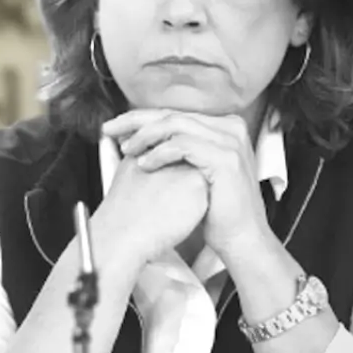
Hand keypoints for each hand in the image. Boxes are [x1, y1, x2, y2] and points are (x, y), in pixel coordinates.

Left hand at [102, 110, 272, 260]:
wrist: (241, 238)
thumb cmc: (217, 211)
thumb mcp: (196, 173)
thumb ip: (181, 151)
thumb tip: (144, 138)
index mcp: (224, 128)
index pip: (176, 114)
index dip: (143, 119)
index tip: (118, 129)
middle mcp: (230, 128)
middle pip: (174, 114)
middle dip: (136, 121)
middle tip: (110, 129)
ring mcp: (230, 142)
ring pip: (176, 125)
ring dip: (145, 135)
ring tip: (127, 148)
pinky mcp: (225, 158)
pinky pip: (184, 145)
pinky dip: (160, 152)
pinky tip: (144, 163)